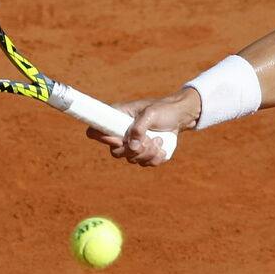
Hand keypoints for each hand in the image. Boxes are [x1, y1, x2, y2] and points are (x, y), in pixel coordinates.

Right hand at [86, 87, 201, 166]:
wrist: (179, 117)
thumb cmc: (162, 110)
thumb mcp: (151, 114)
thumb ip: (139, 128)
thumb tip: (132, 147)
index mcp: (116, 118)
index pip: (95, 131)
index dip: (102, 139)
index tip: (120, 139)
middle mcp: (121, 133)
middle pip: (115, 152)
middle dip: (133, 150)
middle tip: (147, 141)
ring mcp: (132, 145)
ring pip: (131, 159)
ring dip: (147, 153)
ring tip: (159, 140)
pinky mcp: (144, 153)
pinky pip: (144, 163)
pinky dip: (155, 158)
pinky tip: (162, 148)